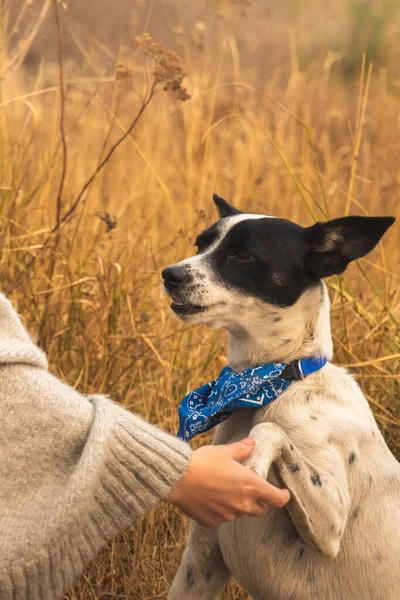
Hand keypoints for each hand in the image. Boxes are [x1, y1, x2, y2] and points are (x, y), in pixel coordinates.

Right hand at [165, 437, 289, 526]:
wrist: (179, 479)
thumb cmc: (204, 462)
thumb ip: (242, 449)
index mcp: (251, 486)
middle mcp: (243, 505)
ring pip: (239, 513)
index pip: (277, 499)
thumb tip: (253, 442)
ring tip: (224, 489)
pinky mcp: (213, 522)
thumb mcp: (225, 452)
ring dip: (238, 504)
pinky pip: (221, 518)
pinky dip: (220, 510)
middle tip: (253, 491)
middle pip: (262, 510)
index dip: (283, 496)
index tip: (283, 492)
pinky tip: (209, 497)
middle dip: (261, 502)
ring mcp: (228, 516)